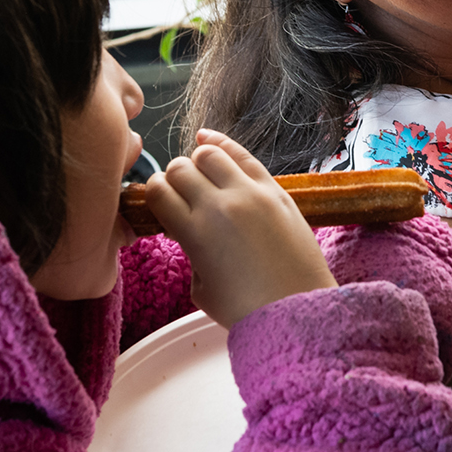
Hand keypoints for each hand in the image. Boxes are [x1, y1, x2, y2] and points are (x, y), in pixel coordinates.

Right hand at [142, 129, 335, 327]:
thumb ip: (190, 252)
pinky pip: (243, 155)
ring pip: (208, 153)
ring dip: (197, 161)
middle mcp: (219, 206)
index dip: (154, 194)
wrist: (297, 311)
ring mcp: (250, 193)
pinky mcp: (276, 190)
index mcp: (194, 233)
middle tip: (182, 194)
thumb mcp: (200, 289)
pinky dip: (221, 143)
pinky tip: (208, 140)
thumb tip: (188, 230)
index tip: (160, 202)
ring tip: (200, 175)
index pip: (158, 192)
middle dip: (174, 178)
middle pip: (180, 168)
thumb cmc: (248, 309)